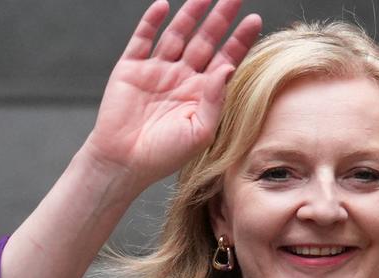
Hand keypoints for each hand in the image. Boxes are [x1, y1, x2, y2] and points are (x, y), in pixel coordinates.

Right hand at [84, 0, 261, 186]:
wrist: (124, 162)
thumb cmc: (164, 155)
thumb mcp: (200, 132)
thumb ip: (215, 100)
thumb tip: (228, 67)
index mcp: (200, 94)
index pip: (224, 61)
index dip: (239, 40)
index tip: (254, 19)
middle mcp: (181, 79)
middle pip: (205, 41)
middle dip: (220, 18)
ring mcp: (156, 71)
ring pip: (177, 34)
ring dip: (190, 13)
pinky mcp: (131, 68)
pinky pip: (143, 38)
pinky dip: (151, 21)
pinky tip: (164, 6)